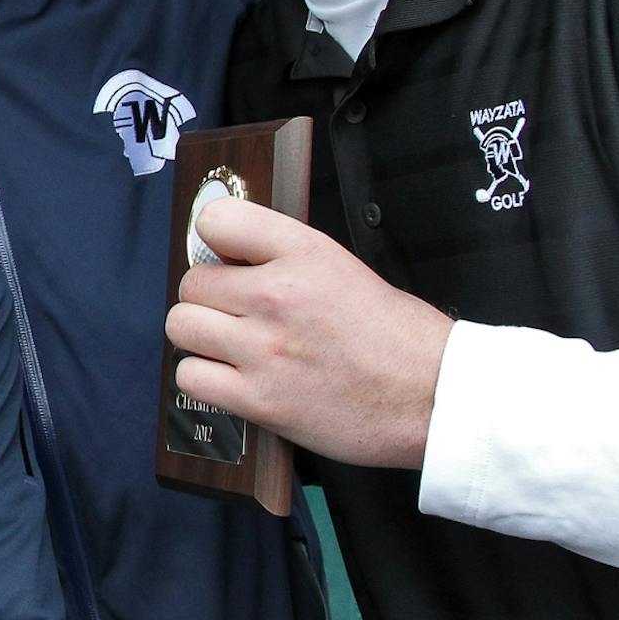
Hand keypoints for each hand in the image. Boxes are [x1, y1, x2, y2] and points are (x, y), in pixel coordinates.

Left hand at [168, 198, 452, 468]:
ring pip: (181, 327)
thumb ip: (284, 256)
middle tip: (236, 313)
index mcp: (304, 254)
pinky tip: (232, 379)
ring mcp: (264, 350)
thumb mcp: (344, 268)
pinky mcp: (259, 400)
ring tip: (232, 346)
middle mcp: (277, 296)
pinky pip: (190, 378)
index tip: (224, 256)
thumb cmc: (399, 338)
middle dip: (209, 298)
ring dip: (201, 338)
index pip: (216, 220)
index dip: (213, 240)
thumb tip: (229, 254)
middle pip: (191, 283)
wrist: (436, 398)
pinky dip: (204, 380)